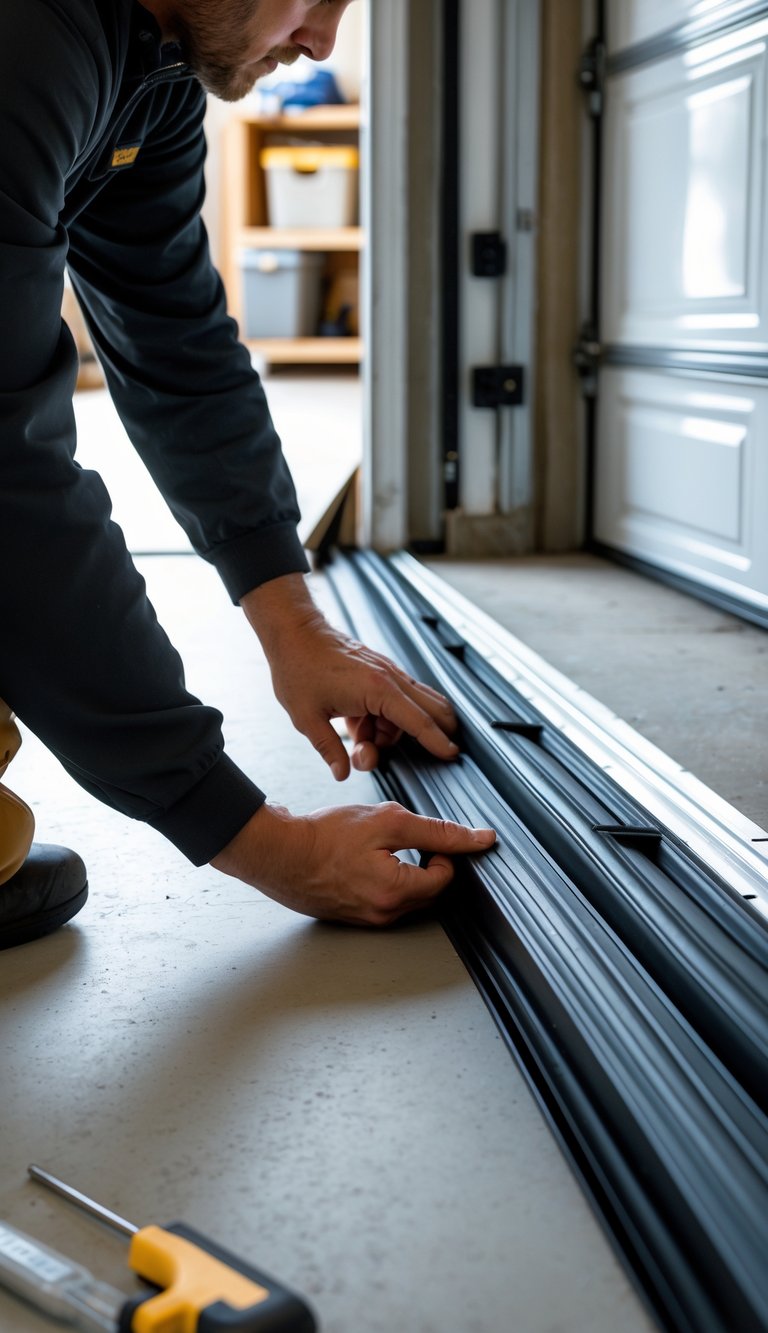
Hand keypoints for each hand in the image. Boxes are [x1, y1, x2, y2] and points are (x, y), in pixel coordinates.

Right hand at [210, 801, 495, 925]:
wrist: (279, 854)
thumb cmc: (325, 836)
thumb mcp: (388, 821)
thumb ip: (437, 831)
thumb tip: (479, 838)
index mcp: (397, 892)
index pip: (447, 878)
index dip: (443, 852)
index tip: (424, 838)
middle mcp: (385, 914)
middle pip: (430, 892)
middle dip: (428, 865)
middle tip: (405, 841)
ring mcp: (368, 920)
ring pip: (408, 899)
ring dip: (407, 874)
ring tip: (381, 851)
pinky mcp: (354, 918)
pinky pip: (385, 903)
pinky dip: (386, 883)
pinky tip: (366, 863)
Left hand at [241, 574, 458, 778]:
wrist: (294, 631)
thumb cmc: (298, 668)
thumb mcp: (307, 718)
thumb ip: (329, 749)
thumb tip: (342, 773)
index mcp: (376, 689)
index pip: (418, 721)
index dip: (437, 741)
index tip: (452, 754)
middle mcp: (389, 678)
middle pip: (430, 709)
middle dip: (430, 734)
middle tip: (422, 751)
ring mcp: (387, 672)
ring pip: (412, 707)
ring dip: (394, 730)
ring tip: (357, 737)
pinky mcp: (380, 671)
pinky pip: (399, 698)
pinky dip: (389, 717)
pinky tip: (361, 725)